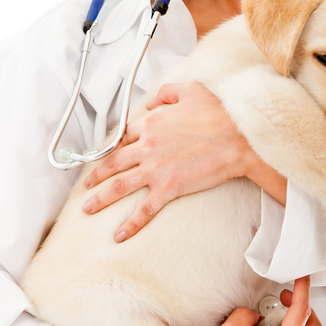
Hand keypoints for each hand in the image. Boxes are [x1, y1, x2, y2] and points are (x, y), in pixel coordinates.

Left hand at [82, 82, 255, 240]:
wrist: (239, 139)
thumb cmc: (219, 114)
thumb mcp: (190, 90)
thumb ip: (167, 92)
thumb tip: (153, 100)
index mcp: (151, 124)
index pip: (123, 136)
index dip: (113, 146)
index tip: (106, 154)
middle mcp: (147, 147)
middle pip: (112, 162)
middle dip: (96, 174)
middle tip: (86, 183)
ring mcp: (155, 169)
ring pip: (118, 186)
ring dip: (100, 198)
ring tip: (88, 208)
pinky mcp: (168, 188)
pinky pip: (144, 209)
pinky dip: (130, 223)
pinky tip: (120, 234)